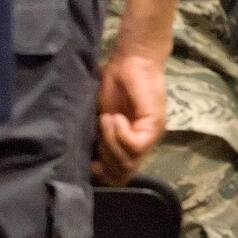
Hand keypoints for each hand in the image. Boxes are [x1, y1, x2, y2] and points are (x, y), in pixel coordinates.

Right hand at [94, 51, 166, 184]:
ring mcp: (151, 136)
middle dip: (103, 159)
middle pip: (121, 175)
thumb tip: (82, 163)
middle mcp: (142, 145)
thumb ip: (96, 139)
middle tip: (97, 134)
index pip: (117, 177)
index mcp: (128, 146)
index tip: (87, 160)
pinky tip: (115, 117)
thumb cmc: (113, 85)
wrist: (130, 60)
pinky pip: (135, 146)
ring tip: (106, 120)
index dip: (100, 173)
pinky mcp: (154, 125)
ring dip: (110, 144)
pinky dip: (119, 134)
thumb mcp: (99, 119)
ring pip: (128, 163)